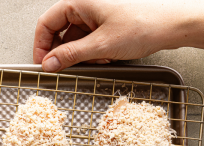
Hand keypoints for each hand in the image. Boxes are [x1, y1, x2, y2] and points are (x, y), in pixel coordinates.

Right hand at [33, 0, 203, 71]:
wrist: (175, 24)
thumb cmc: (145, 25)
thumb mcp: (101, 46)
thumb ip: (70, 55)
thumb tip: (49, 64)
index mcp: (81, 1)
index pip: (47, 23)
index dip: (41, 46)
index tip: (43, 65)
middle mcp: (87, 4)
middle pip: (60, 30)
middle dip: (63, 52)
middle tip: (63, 68)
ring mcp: (98, 12)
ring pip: (75, 36)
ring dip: (79, 54)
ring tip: (93, 62)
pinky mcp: (107, 21)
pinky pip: (89, 38)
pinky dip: (91, 51)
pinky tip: (103, 58)